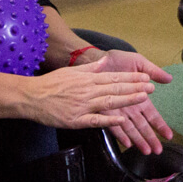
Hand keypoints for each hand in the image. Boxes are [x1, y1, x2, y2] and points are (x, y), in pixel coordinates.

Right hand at [25, 56, 153, 129]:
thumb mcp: (72, 71)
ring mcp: (83, 105)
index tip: (146, 77)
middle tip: (151, 87)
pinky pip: (95, 120)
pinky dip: (109, 120)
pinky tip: (121, 119)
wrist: (31, 96)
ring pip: (109, 102)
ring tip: (143, 98)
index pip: (114, 77)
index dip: (131, 77)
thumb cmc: (51, 83)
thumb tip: (104, 61)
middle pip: (115, 88)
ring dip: (127, 99)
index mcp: (88, 79)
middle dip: (135, 87)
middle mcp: (88, 91)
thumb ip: (90, 67)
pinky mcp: (76, 120)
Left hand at [93, 50, 174, 154]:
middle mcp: (128, 106)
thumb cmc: (119, 61)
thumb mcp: (139, 63)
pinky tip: (127, 143)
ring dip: (138, 140)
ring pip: (130, 128)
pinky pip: (112, 125)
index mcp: (138, 96)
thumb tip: (169, 79)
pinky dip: (120, 134)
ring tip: (146, 151)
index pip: (152, 114)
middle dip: (151, 138)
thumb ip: (154, 71)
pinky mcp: (103, 110)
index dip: (160, 125)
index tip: (169, 135)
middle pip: (143, 125)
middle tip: (159, 150)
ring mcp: (116, 110)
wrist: (97, 57)